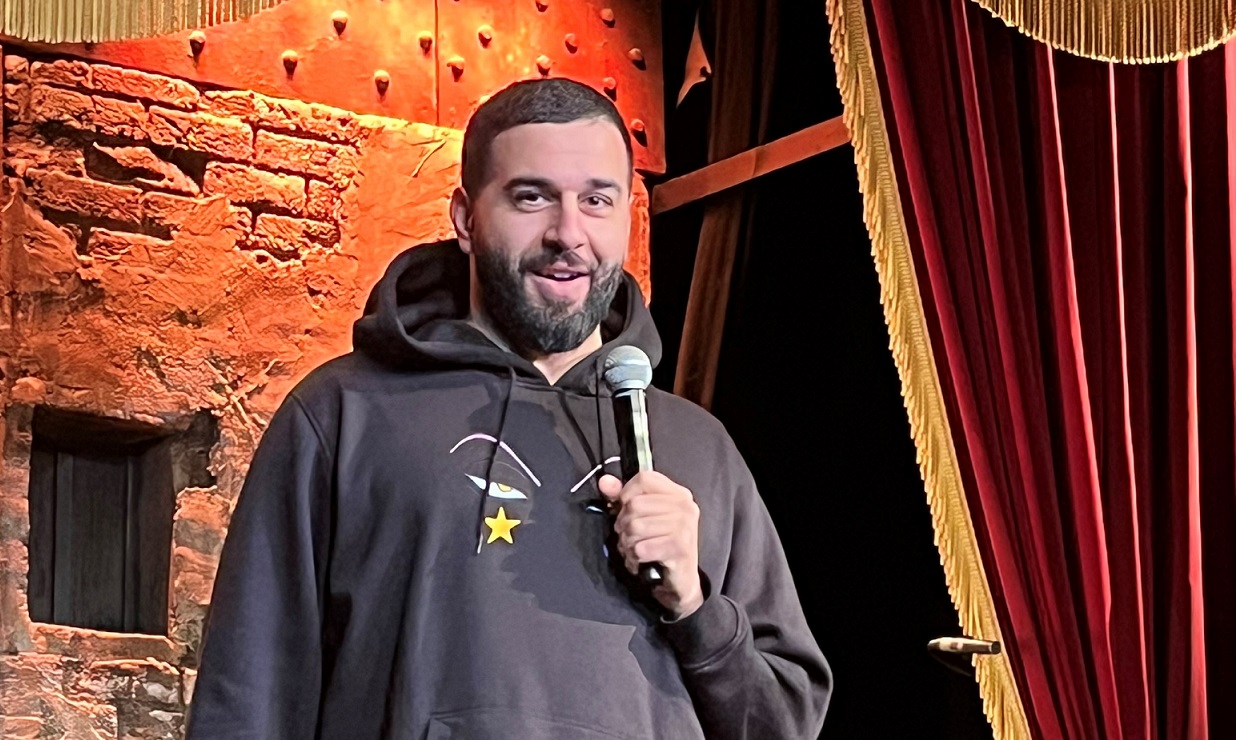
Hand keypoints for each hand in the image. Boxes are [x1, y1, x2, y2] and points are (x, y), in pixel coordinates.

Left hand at [598, 471, 702, 618]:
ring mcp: (685, 526)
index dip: (627, 493)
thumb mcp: (642, 517)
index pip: (644, 478)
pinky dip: (636, 556)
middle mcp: (685, 506)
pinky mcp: (680, 547)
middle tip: (630, 536)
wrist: (680, 579)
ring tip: (636, 548)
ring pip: (636, 527)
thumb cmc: (660, 545)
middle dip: (624, 524)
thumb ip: (622, 497)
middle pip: (636, 504)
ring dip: (629, 543)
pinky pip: (642, 547)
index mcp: (678, 493)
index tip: (626, 509)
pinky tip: (642, 559)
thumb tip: (604, 481)